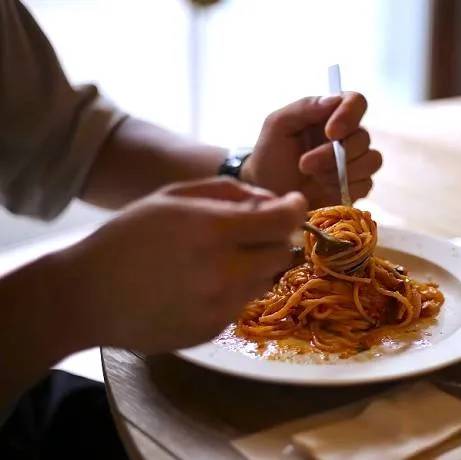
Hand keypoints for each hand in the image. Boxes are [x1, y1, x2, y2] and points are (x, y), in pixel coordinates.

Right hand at [61, 177, 306, 353]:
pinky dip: (234, 290)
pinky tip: (201, 284)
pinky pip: (242, 304)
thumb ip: (227, 192)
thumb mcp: (172, 197)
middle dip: (274, 238)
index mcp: (213, 231)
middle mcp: (224, 272)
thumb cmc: (127, 237)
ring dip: (256, 265)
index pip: (282, 220)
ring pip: (265, 280)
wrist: (87, 296)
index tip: (294, 204)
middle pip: (282, 253)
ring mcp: (220, 307)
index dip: (295, 208)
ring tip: (220, 259)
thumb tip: (270, 200)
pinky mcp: (214, 330)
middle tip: (252, 231)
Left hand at [242, 93, 382, 208]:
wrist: (268, 192)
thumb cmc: (270, 155)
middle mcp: (347, 135)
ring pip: (371, 160)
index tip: (331, 133)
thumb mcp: (278, 125)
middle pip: (363, 137)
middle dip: (333, 154)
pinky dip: (345, 188)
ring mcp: (354, 161)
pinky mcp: (356, 186)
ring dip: (341, 172)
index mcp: (331, 114)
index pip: (356, 102)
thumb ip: (304, 107)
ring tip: (313, 178)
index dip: (350, 115)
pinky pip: (366, 184)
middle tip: (304, 165)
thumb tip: (333, 99)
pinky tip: (323, 189)